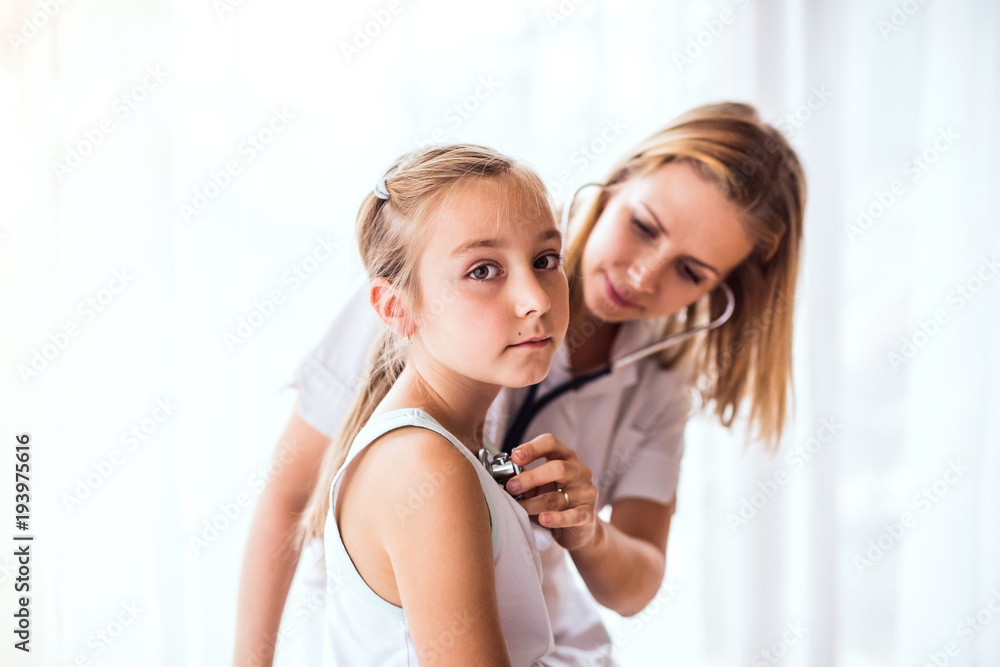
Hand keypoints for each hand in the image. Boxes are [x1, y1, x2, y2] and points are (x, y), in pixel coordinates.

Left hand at [504, 434, 599, 551]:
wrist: (579, 528)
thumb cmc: (555, 500)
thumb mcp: (542, 484)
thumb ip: (527, 478)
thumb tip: (502, 478)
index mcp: (566, 457)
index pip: (551, 443)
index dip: (532, 448)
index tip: (515, 456)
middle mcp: (579, 471)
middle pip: (558, 468)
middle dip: (531, 477)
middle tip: (511, 487)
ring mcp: (585, 493)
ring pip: (557, 497)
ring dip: (533, 503)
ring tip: (518, 507)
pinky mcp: (587, 515)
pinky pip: (571, 516)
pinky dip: (555, 518)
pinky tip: (543, 519)